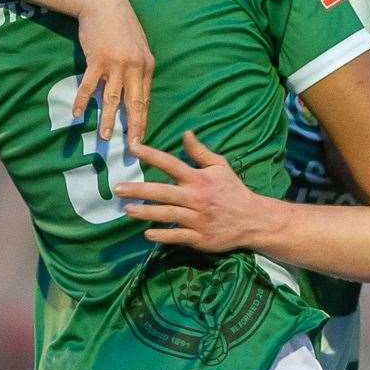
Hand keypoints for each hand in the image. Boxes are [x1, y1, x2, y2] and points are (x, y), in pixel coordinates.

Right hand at [72, 0, 154, 143]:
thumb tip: (136, 91)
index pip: (145, 99)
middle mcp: (134, 67)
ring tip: (104, 138)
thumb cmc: (121, 25)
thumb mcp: (138, 47)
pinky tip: (77, 113)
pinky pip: (89, 85)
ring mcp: (115, 64)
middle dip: (133, 127)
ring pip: (112, 98)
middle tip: (133, 148)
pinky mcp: (97, 59)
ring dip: (107, 119)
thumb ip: (138, 69)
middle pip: (134, 103)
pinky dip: (82, 100)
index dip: (143, 120)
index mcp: (146, 66)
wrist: (105, 3)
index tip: (142, 138)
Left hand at [115, 131, 263, 251]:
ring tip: (127, 209)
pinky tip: (147, 234)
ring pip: (167, 215)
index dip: (152, 155)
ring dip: (145, 213)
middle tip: (117, 188)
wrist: (252, 219)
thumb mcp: (220, 166)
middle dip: (139, 190)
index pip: (171, 163)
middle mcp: (196, 197)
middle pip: (163, 192)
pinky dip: (162, 236)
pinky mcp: (199, 237)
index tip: (133, 148)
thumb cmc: (232, 190)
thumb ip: (200, 152)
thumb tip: (186, 133)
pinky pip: (177, 236)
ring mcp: (197, 218)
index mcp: (199, 178)